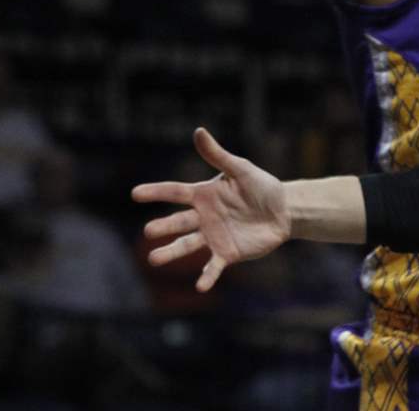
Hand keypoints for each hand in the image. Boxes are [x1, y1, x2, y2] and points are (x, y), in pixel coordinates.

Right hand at [132, 127, 290, 292]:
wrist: (283, 210)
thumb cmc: (261, 186)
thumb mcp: (241, 169)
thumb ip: (218, 155)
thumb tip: (198, 131)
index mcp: (204, 195)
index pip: (176, 192)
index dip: (156, 192)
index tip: (135, 193)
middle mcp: (204, 217)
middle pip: (179, 222)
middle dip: (164, 226)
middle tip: (148, 231)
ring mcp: (213, 236)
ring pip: (188, 245)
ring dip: (172, 252)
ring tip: (154, 259)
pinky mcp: (227, 254)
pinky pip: (213, 266)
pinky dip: (206, 277)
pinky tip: (200, 286)